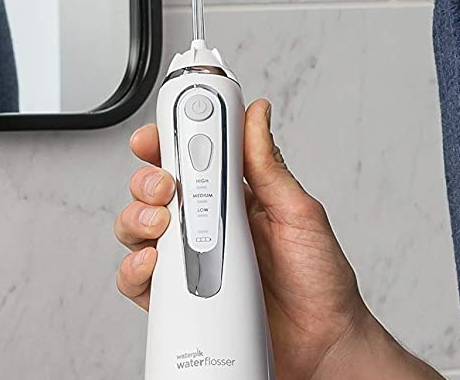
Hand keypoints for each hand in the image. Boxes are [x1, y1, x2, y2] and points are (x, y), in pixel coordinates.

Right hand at [114, 99, 439, 379]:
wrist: (324, 346)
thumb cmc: (320, 282)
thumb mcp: (300, 213)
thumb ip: (269, 166)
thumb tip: (256, 114)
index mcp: (235, 197)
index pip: (192, 157)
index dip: (168, 139)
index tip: (157, 131)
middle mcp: (207, 226)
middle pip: (154, 188)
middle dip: (148, 178)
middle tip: (165, 185)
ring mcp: (190, 261)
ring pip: (137, 228)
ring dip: (137, 217)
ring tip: (163, 224)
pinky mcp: (179, 299)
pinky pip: (138, 279)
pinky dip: (135, 268)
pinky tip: (156, 264)